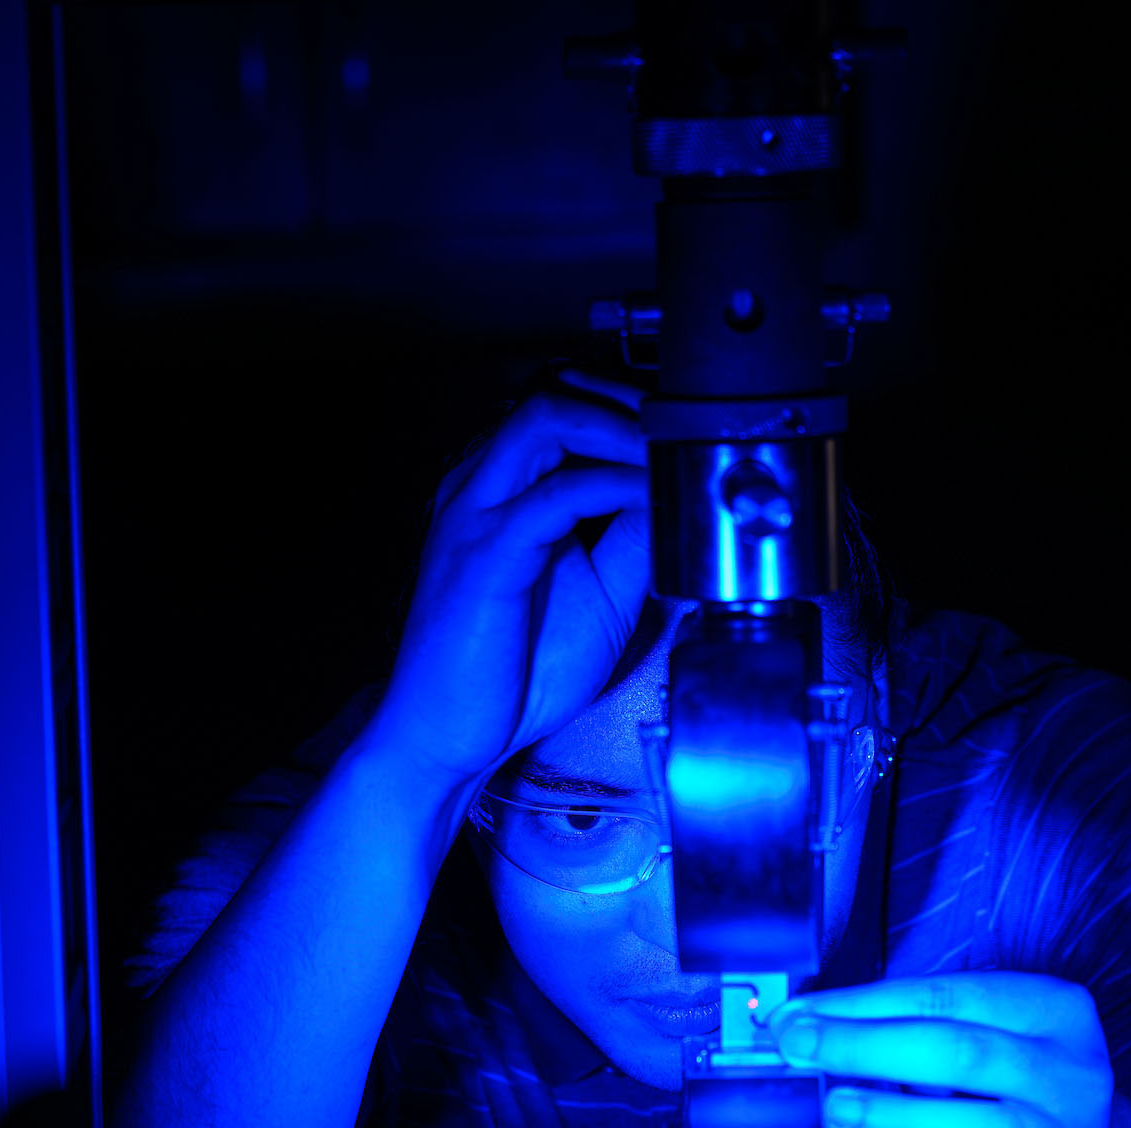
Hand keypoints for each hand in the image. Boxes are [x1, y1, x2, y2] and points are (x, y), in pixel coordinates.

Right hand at [360, 369, 652, 788]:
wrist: (446, 736)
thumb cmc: (508, 672)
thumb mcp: (602, 594)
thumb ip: (636, 539)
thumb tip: (681, 493)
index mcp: (501, 491)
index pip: (562, 404)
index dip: (628, 402)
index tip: (683, 427)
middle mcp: (481, 487)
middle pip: (552, 388)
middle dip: (629, 396)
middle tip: (684, 427)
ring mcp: (478, 514)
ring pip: (545, 416)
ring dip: (622, 424)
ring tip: (670, 450)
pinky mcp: (486, 554)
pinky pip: (556, 493)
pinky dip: (615, 483)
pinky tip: (650, 497)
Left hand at [765, 973, 1115, 1127]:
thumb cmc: (1019, 1088)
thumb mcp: (990, 1039)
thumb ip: (911, 1026)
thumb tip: (806, 1024)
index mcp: (1052, 1011)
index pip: (945, 997)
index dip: (863, 1004)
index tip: (798, 1014)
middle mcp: (1066, 1074)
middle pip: (957, 1052)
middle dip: (866, 1047)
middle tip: (799, 1049)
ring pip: (968, 1125)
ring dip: (889, 1115)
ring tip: (831, 1109)